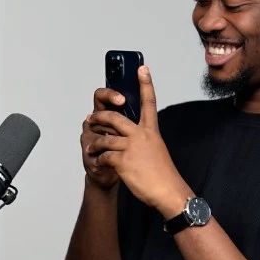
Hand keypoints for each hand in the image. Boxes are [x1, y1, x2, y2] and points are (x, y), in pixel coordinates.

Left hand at [87, 66, 192, 216]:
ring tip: (92, 148)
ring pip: (105, 138)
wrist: (168, 192)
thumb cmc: (162, 174)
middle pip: (114, 117)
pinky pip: (105, 155)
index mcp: (151, 131)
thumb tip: (128, 136)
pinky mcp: (123, 161)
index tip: (142, 68)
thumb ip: (143, 139)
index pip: (149, 102)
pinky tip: (100, 164)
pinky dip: (99, 159)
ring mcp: (132, 147)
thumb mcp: (156, 149)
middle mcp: (141, 135)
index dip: (145, 84)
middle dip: (99, 116)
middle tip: (91, 119)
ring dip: (96, 144)